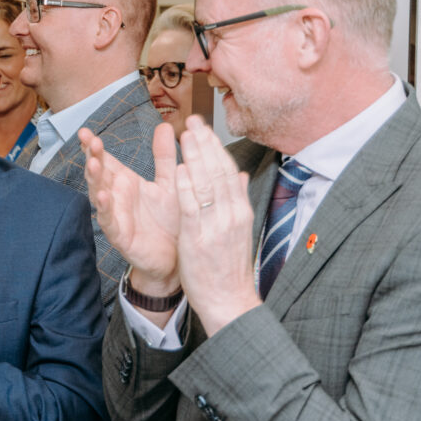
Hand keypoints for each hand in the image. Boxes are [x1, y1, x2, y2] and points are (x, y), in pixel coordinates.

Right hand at [80, 124, 180, 294]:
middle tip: (91, 141)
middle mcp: (117, 196)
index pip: (106, 159)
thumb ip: (164, 156)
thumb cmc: (170, 219)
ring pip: (98, 194)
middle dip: (92, 157)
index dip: (94, 146)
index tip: (86, 131)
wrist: (177, 256)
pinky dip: (105, 208)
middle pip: (99, 173)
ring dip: (94, 179)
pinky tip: (103, 196)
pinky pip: (109, 220)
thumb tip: (163, 125)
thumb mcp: (170, 182)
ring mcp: (115, 215)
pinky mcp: (120, 235)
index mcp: (126, 181)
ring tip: (93, 164)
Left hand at [174, 115, 260, 333]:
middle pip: (219, 171)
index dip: (215, 146)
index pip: (228, 170)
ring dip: (197, 156)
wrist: (229, 300)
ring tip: (186, 134)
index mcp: (240, 210)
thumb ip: (237, 200)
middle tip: (194, 120)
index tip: (204, 127)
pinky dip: (188, 187)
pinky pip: (193, 208)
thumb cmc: (228, 267)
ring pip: (208, 184)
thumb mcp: (238, 230)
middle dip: (206, 143)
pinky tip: (181, 169)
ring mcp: (217, 225)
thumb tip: (239, 175)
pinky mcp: (199, 238)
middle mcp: (231, 214)